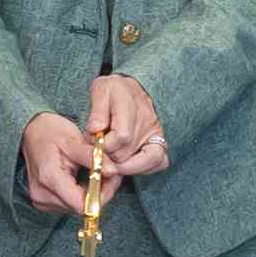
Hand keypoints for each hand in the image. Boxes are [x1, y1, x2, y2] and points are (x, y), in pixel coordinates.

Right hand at [18, 110, 103, 217]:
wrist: (31, 132)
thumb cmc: (50, 132)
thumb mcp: (73, 139)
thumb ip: (92, 157)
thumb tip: (113, 171)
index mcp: (49, 178)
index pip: (82, 204)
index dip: (101, 195)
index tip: (111, 178)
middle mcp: (43, 195)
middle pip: (81, 207)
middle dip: (100, 192)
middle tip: (109, 171)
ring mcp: (41, 200)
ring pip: (77, 207)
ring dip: (91, 193)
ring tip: (97, 172)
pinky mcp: (43, 202)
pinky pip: (69, 204)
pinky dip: (81, 194)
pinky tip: (85, 179)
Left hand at [81, 69, 169, 184]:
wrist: (134, 88)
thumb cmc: (114, 90)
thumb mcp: (101, 90)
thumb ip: (97, 111)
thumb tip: (95, 130)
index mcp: (129, 105)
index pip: (122, 137)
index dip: (104, 145)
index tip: (94, 141)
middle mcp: (147, 122)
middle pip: (127, 154)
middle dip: (108, 156)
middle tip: (99, 149)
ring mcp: (157, 133)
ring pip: (144, 163)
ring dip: (123, 166)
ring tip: (111, 160)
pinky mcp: (161, 142)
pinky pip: (159, 162)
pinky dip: (143, 168)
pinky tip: (128, 164)